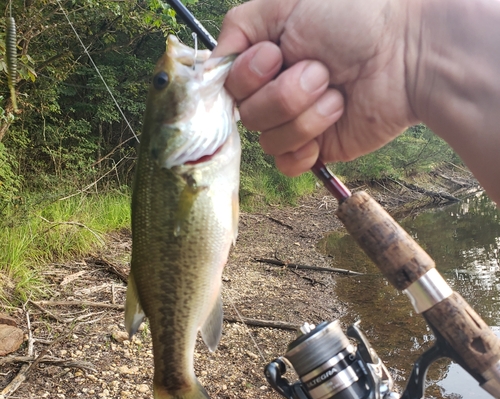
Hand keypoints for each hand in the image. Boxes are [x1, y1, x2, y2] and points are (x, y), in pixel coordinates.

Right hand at [213, 0, 417, 175]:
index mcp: (264, 61)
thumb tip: (210, 65)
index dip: (247, 77)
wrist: (406, 53)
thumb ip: (238, 27)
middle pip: (247, 116)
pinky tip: (329, 125)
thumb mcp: (285, 2)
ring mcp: (294, 124)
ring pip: (269, 141)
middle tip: (321, 69)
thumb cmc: (352, 18)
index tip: (277, 55)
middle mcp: (274, 93)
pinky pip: (286, 165)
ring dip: (306, 114)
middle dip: (285, 93)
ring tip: (336, 92)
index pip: (227, 86)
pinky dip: (305, 147)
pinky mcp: (315, 149)